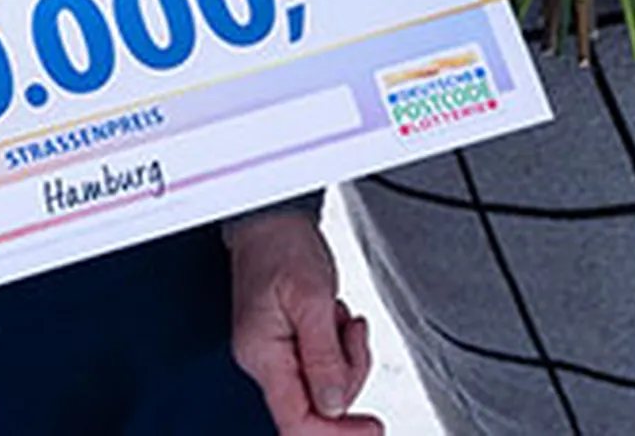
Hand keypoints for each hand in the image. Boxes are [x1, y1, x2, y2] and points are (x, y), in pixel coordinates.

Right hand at [226, 204, 380, 434]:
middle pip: (319, 405)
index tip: (372, 429)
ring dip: (346, 356)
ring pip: (326, 386)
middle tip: (352, 334)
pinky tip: (334, 320)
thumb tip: (333, 407)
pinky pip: (324, 366)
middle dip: (349, 374)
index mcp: (262, 356)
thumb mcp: (312, 300)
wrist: (271, 220)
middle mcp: (263, 362)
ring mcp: (274, 356)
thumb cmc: (282, 248)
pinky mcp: (287, 347)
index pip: (296, 422)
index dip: (337, 435)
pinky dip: (340, 347)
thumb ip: (323, 357)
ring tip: (341, 319)